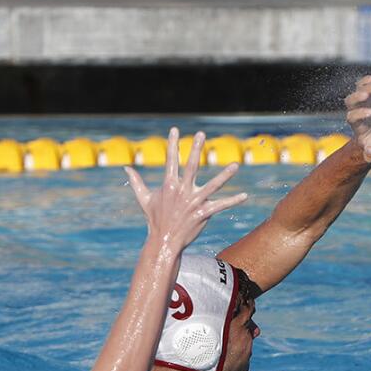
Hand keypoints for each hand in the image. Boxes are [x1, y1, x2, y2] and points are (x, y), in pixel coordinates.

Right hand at [124, 128, 247, 251]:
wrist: (164, 241)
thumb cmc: (155, 219)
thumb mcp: (143, 199)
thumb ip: (136, 182)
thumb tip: (126, 168)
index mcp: (169, 185)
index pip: (170, 161)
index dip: (172, 144)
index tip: (174, 129)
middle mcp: (183, 191)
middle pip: (191, 166)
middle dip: (195, 149)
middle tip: (201, 134)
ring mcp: (194, 202)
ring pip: (213, 186)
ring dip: (225, 175)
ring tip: (236, 164)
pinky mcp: (203, 214)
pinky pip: (221, 206)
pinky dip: (233, 201)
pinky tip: (244, 196)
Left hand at [345, 75, 370, 161]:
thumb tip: (370, 152)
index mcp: (358, 127)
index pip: (352, 118)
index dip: (359, 114)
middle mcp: (357, 114)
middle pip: (350, 103)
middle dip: (357, 98)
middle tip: (367, 95)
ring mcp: (362, 105)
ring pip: (357, 92)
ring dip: (364, 87)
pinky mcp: (369, 100)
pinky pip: (363, 87)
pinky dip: (366, 82)